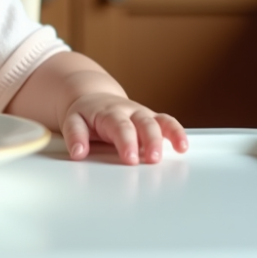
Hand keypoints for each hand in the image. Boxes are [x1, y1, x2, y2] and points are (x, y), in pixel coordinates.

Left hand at [61, 92, 187, 164]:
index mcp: (109, 113)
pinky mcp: (151, 120)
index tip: (130, 158)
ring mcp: (142, 115)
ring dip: (168, 136)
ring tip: (178, 149)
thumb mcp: (73, 121)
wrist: (93, 99)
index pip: (119, 126)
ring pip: (158, 122)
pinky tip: (183, 146)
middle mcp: (128, 112)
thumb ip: (75, 136)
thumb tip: (78, 152)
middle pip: (143, 123)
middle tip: (152, 159)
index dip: (126, 142)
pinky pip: (167, 123)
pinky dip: (177, 133)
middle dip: (150, 141)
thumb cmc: (86, 115)